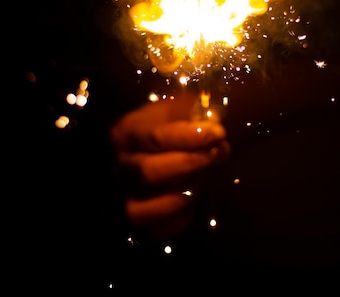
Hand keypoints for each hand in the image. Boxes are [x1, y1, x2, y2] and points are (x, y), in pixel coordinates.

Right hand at [110, 92, 230, 240]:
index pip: (156, 138)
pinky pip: (156, 231)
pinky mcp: (140, 218)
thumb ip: (195, 112)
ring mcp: (126, 194)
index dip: (190, 137)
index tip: (219, 133)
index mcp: (127, 132)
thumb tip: (213, 124)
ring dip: (179, 198)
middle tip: (219, 153)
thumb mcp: (181, 107)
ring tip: (202, 180)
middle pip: (149, 173)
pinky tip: (195, 201)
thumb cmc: (173, 124)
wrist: (159, 145)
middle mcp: (120, 165)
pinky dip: (178, 221)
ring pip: (142, 209)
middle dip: (190, 165)